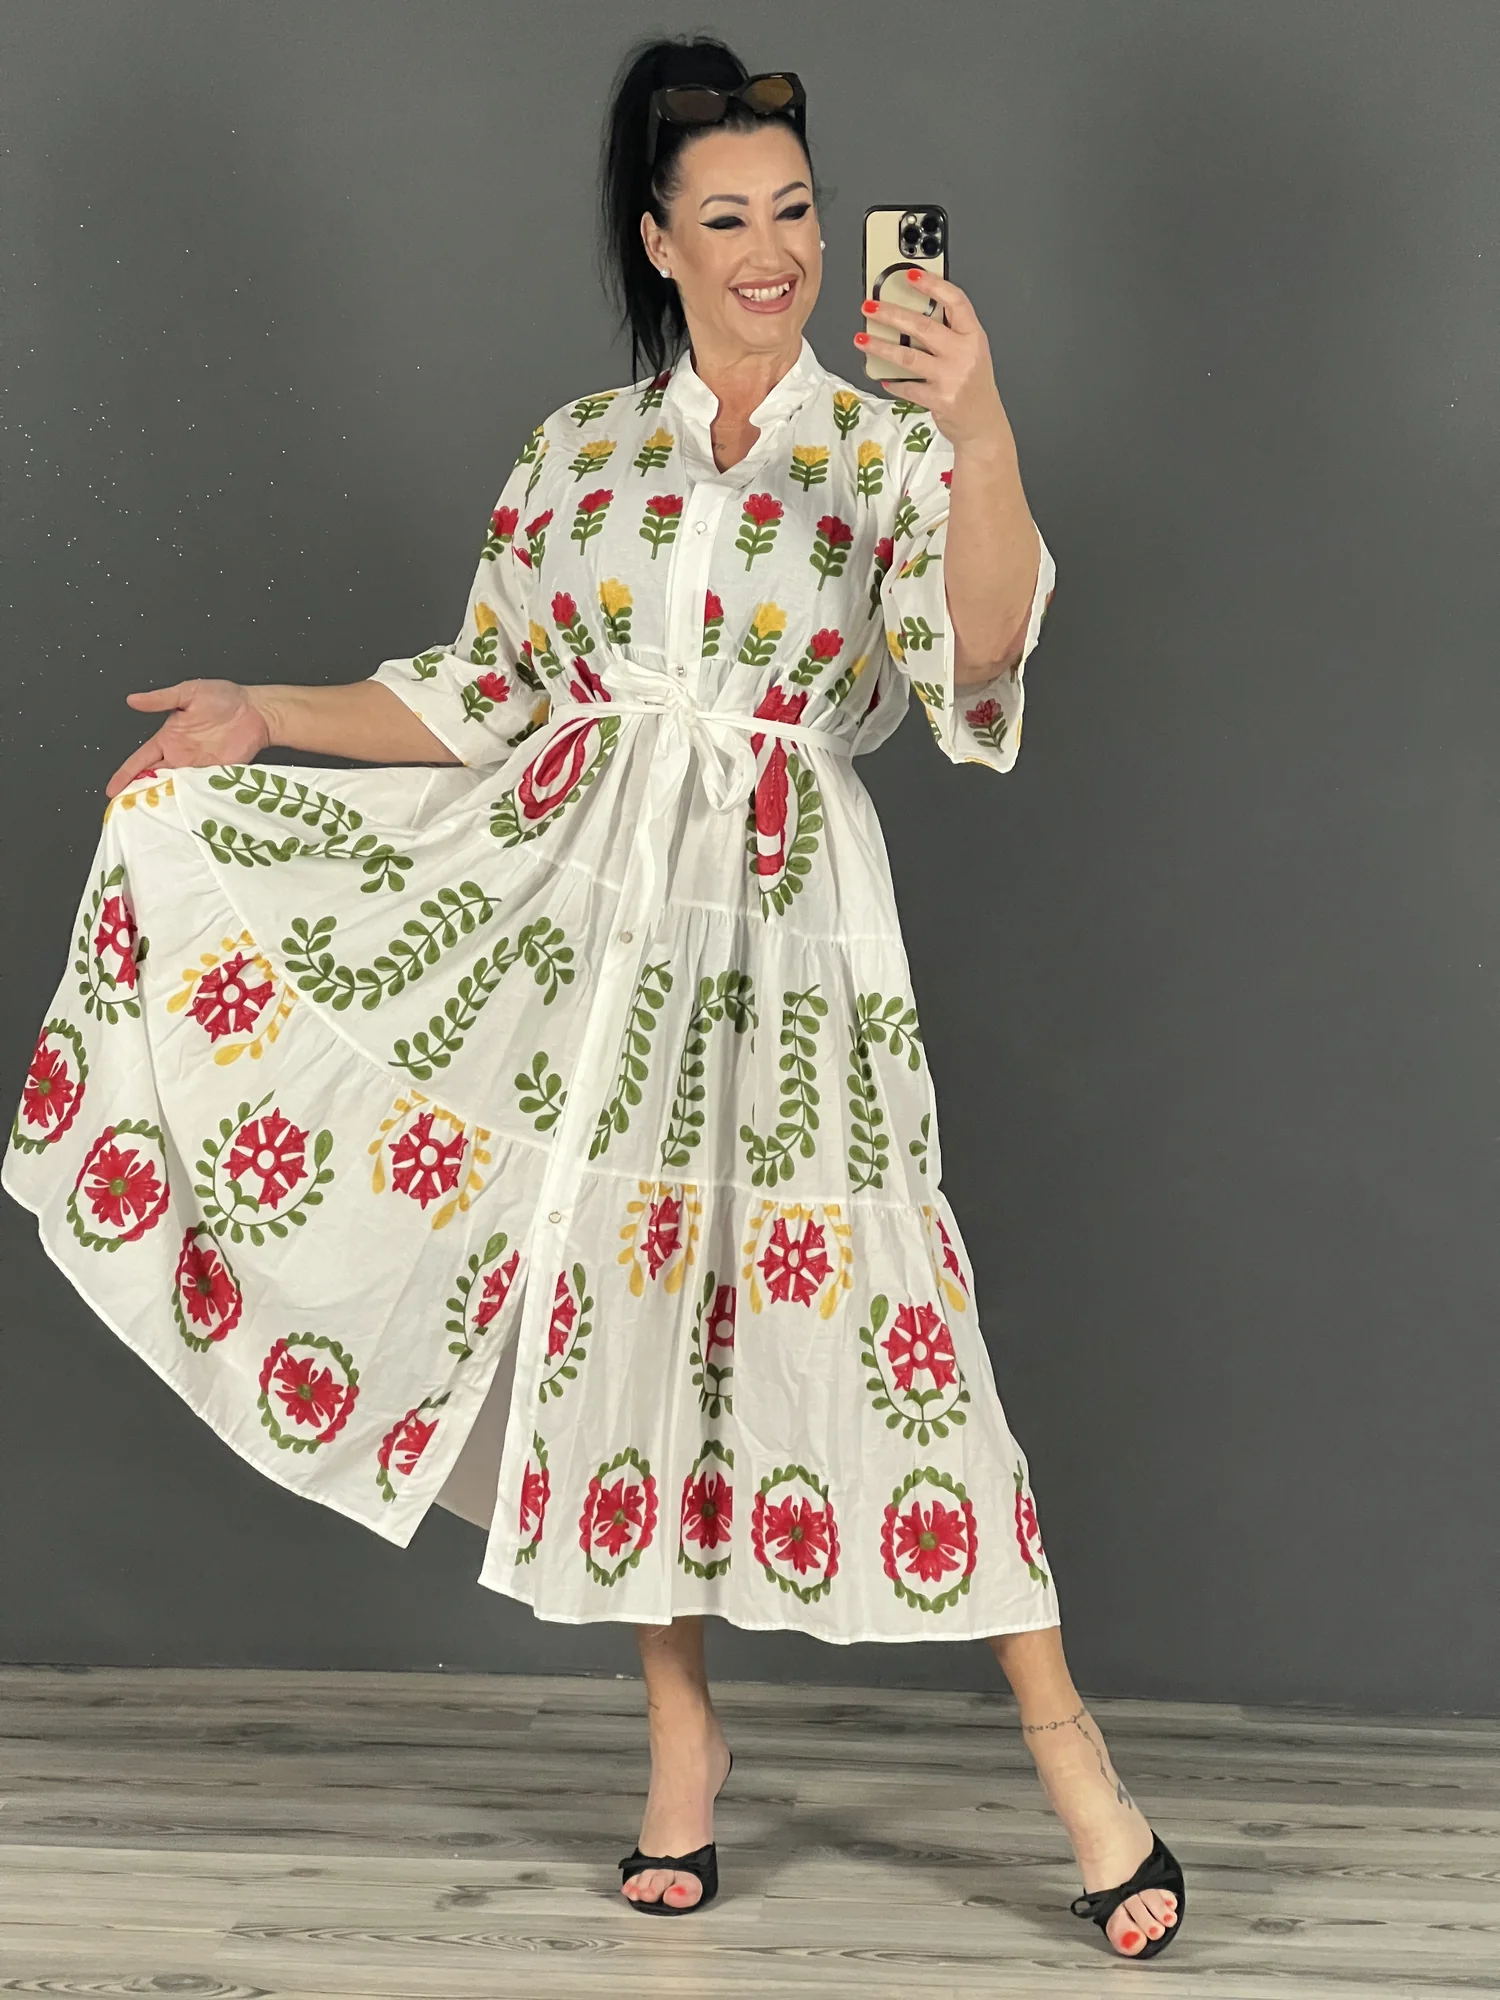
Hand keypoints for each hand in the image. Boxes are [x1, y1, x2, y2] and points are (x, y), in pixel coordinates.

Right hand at [105, 679, 272, 796]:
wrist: (257, 711)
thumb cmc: (223, 698)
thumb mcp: (187, 693)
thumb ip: (161, 699)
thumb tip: (132, 699)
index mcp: (168, 739)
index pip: (141, 760)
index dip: (126, 774)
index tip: (112, 790)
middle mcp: (180, 756)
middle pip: (155, 780)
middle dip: (141, 794)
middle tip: (128, 811)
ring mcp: (199, 768)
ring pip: (176, 789)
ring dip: (166, 801)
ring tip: (151, 817)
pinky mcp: (218, 776)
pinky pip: (201, 791)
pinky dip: (192, 801)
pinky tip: (182, 812)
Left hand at [855, 272, 1008, 447]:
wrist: (983, 424)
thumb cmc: (973, 386)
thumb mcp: (971, 352)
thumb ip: (950, 333)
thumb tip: (912, 314)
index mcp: (973, 336)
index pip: (955, 301)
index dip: (932, 285)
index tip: (910, 275)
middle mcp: (964, 354)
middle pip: (923, 326)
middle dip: (891, 314)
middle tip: (870, 307)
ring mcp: (951, 377)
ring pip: (908, 356)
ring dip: (881, 347)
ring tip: (863, 339)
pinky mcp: (939, 399)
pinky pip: (908, 387)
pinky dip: (893, 382)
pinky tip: (883, 377)